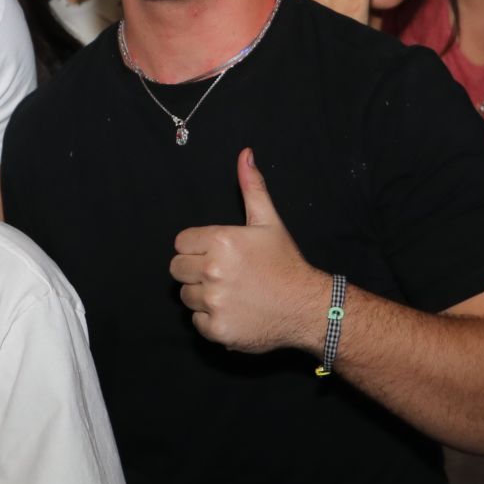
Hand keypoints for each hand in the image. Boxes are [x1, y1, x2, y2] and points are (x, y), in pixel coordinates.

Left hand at [171, 149, 324, 353]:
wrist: (306, 306)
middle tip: (223, 274)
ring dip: (202, 296)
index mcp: (221, 240)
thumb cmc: (286, 263)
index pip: (181, 243)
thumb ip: (251, 187)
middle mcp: (213, 270)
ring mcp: (214, 301)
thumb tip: (245, 154)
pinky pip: (197, 322)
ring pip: (185, 296)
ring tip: (231, 293)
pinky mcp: (216, 328)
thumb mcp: (269, 222)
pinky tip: (234, 312)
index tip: (218, 254)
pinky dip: (212, 320)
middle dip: (195, 270)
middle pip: (177, 269)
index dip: (197, 247)